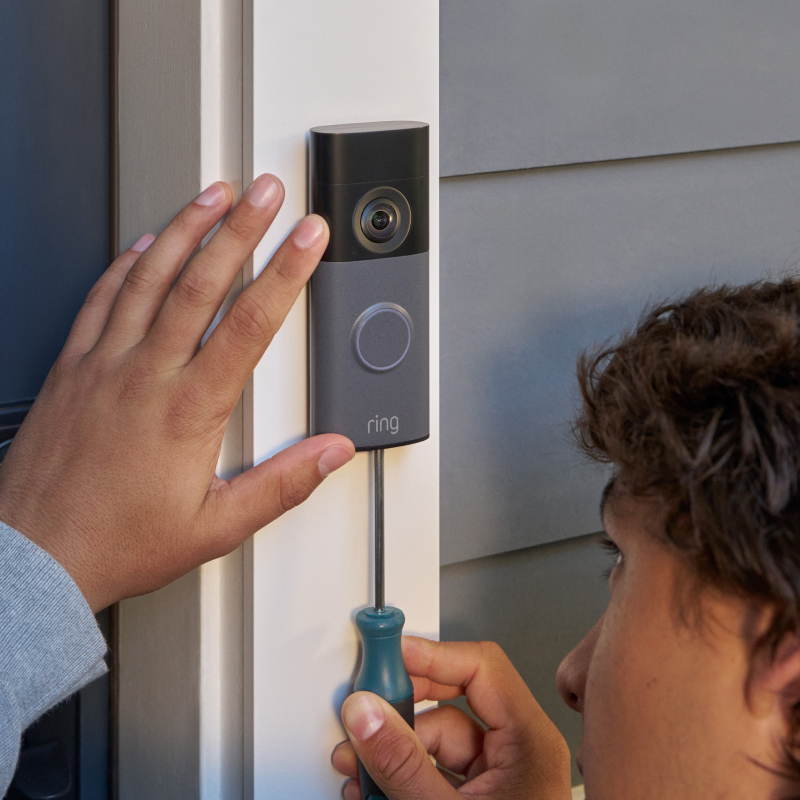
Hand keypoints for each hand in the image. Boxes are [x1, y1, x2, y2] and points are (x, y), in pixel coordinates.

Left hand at [0, 175, 354, 610]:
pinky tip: (143, 245)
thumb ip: (282, 485)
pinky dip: (125, 264)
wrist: (34, 557)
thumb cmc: (119, 542)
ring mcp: (104, 365)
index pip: (250, 323)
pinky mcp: (71, 368)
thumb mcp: (216, 527)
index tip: (307, 237)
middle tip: (267, 191)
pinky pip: (101, 299)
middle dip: (242, 228)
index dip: (285, 272)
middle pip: (202, 283)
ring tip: (214, 195)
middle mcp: (146, 375)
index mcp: (189, 410)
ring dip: (186, 229)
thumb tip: (331, 452)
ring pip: (150, 278)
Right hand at [332, 637, 571, 799]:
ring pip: (433, 744)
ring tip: (355, 771)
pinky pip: (432, 773)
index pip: (479, 667)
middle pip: (448, 706)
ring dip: (389, 753)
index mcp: (528, 742)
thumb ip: (402, 762)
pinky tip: (370, 792)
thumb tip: (366, 712)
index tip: (387, 652)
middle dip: (398, 714)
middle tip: (361, 716)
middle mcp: (515, 753)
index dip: (431, 653)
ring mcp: (496, 779)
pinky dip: (399, 779)